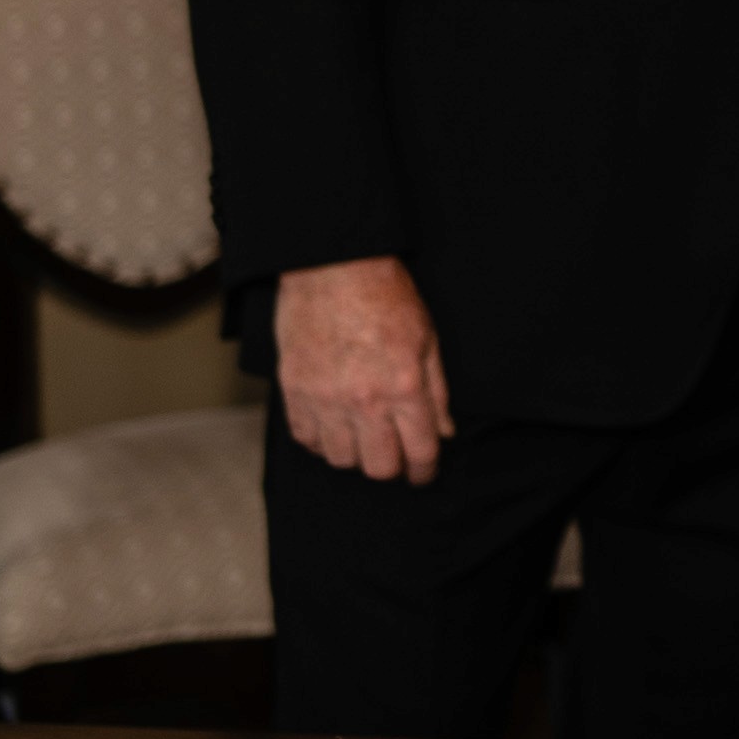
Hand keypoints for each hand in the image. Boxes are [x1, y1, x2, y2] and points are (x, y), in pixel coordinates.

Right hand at [275, 254, 451, 482]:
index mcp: (404, 387)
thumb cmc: (385, 296)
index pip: (420, 453)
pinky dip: (320, 440)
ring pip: (341, 459)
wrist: (332, 265)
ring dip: (355, 454)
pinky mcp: (294, 389)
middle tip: (394, 456)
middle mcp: (364, 400)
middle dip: (392, 468)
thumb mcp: (427, 339)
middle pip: (379, 467)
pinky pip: (306, 438)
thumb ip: (437, 392)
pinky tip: (332, 425)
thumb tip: (444, 432)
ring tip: (362, 437)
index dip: (425, 471)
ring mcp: (325, 397)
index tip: (423, 473)